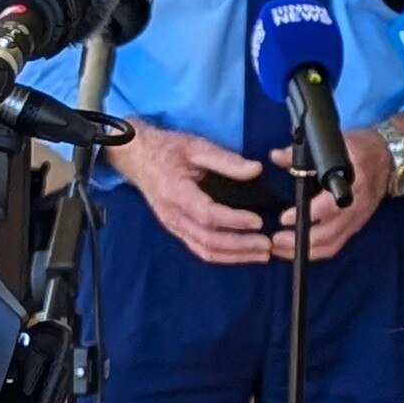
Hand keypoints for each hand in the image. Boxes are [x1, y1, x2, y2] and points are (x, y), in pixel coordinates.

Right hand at [107, 122, 285, 267]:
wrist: (137, 157)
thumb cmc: (166, 149)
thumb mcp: (196, 146)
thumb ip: (226, 159)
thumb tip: (255, 170)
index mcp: (175, 192)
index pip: (207, 214)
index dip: (234, 221)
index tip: (257, 221)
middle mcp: (172, 215)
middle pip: (207, 240)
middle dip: (239, 246)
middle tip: (266, 245)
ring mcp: (173, 225)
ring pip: (204, 250)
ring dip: (234, 256)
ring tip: (260, 254)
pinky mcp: (177, 229)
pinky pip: (199, 248)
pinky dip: (222, 255)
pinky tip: (241, 253)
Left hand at [267, 118, 403, 261]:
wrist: (388, 157)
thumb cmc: (360, 147)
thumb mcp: (336, 142)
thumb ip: (304, 152)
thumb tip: (276, 156)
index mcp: (354, 180)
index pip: (331, 204)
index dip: (309, 215)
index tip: (284, 218)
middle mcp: (356, 204)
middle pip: (329, 233)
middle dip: (300, 240)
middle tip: (275, 239)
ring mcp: (357, 218)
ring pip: (331, 244)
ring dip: (305, 252)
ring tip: (280, 249)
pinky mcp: (356, 226)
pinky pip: (335, 246)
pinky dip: (315, 252)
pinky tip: (296, 250)